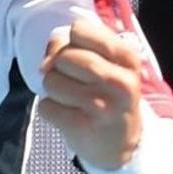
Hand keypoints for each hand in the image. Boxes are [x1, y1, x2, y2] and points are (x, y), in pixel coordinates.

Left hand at [38, 19, 143, 169]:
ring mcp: (102, 106)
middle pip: (63, 56)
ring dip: (53, 90)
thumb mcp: (104, 64)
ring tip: (73, 100)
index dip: (70, 42)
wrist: (119, 143)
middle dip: (59, 68)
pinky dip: (50, 110)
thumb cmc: (106, 93)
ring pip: (50, 81)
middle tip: (75, 82)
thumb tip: (46, 63)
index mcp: (127, 58)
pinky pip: (45, 106)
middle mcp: (120, 81)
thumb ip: (73, 47)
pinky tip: (69, 115)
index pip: (79, 30)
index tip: (79, 55)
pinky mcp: (83, 127)